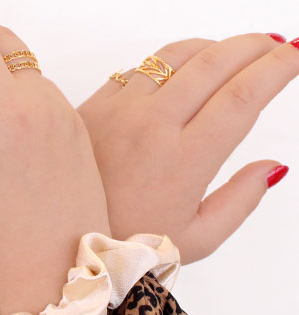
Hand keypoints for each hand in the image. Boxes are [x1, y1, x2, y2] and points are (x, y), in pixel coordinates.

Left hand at [78, 33, 296, 263]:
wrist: (63, 238)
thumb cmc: (128, 244)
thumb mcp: (196, 240)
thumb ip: (241, 201)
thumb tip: (272, 166)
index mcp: (186, 159)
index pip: (244, 95)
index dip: (279, 68)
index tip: (297, 55)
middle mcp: (154, 125)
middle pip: (216, 63)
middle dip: (255, 47)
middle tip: (275, 47)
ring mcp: (120, 111)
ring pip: (177, 56)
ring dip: (214, 47)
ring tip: (233, 53)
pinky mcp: (94, 106)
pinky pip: (139, 67)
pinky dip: (169, 60)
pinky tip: (180, 70)